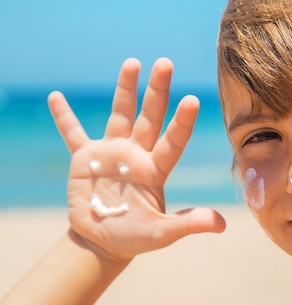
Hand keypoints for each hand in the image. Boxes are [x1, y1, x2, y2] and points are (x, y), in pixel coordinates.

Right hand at [48, 58, 225, 261]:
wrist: (104, 242)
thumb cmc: (135, 238)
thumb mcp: (162, 234)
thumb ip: (188, 224)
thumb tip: (221, 225)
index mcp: (155, 170)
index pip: (173, 141)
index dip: (182, 122)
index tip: (192, 99)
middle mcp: (137, 155)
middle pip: (150, 117)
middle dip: (157, 91)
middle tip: (166, 63)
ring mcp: (111, 154)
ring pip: (120, 115)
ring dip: (124, 90)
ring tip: (132, 63)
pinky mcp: (85, 159)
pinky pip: (73, 134)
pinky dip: (64, 118)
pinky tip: (56, 97)